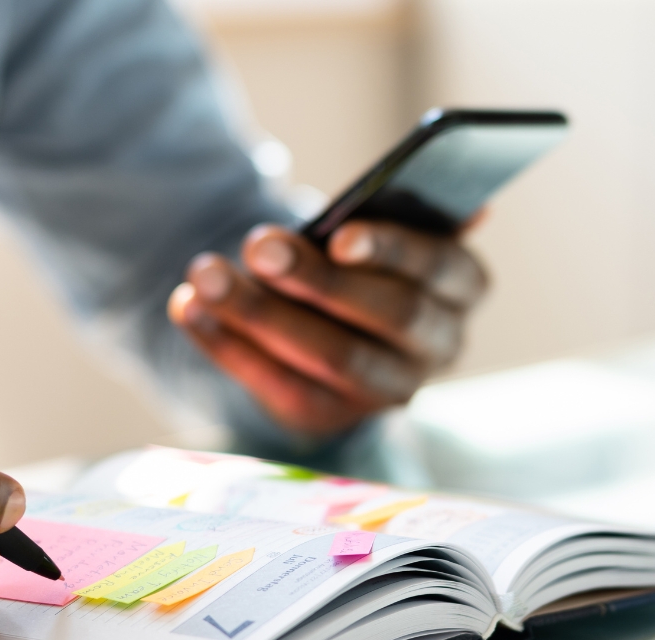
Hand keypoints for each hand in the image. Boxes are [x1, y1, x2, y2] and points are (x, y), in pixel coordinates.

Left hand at [168, 221, 487, 435]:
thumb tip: (466, 208)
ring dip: (260, 313)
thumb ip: (395, 214)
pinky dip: (227, 345)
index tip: (339, 236)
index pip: (438, 266)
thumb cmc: (357, 257)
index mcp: (461, 285)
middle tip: (259, 247)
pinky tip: (188, 307)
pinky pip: (278, 385)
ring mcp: (386, 389)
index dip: (391, 250)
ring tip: (206, 275)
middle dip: (316, 280)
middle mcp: (437, 344)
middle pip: (386, 314)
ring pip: (330, 356)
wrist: (328, 322)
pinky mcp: (329, 416)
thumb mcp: (376, 230)